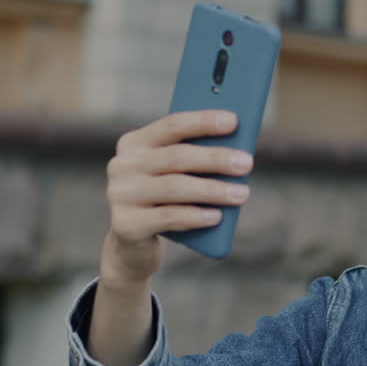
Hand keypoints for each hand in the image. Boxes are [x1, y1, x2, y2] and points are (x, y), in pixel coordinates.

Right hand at [100, 110, 251, 287]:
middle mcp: (122, 165)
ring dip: (213, 190)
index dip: (203, 122)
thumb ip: (195, 160)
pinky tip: (217, 216)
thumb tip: (236, 152)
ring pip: (174, 187)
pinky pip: (167, 217)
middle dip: (215, 158)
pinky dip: (196, 216)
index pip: (171, 126)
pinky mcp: (125, 225)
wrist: (133, 244)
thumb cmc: (164, 201)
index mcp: (134, 143)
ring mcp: (120, 195)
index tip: (234, 121)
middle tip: (247, 163)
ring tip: (242, 194)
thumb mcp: (175, 175)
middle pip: (176, 157)